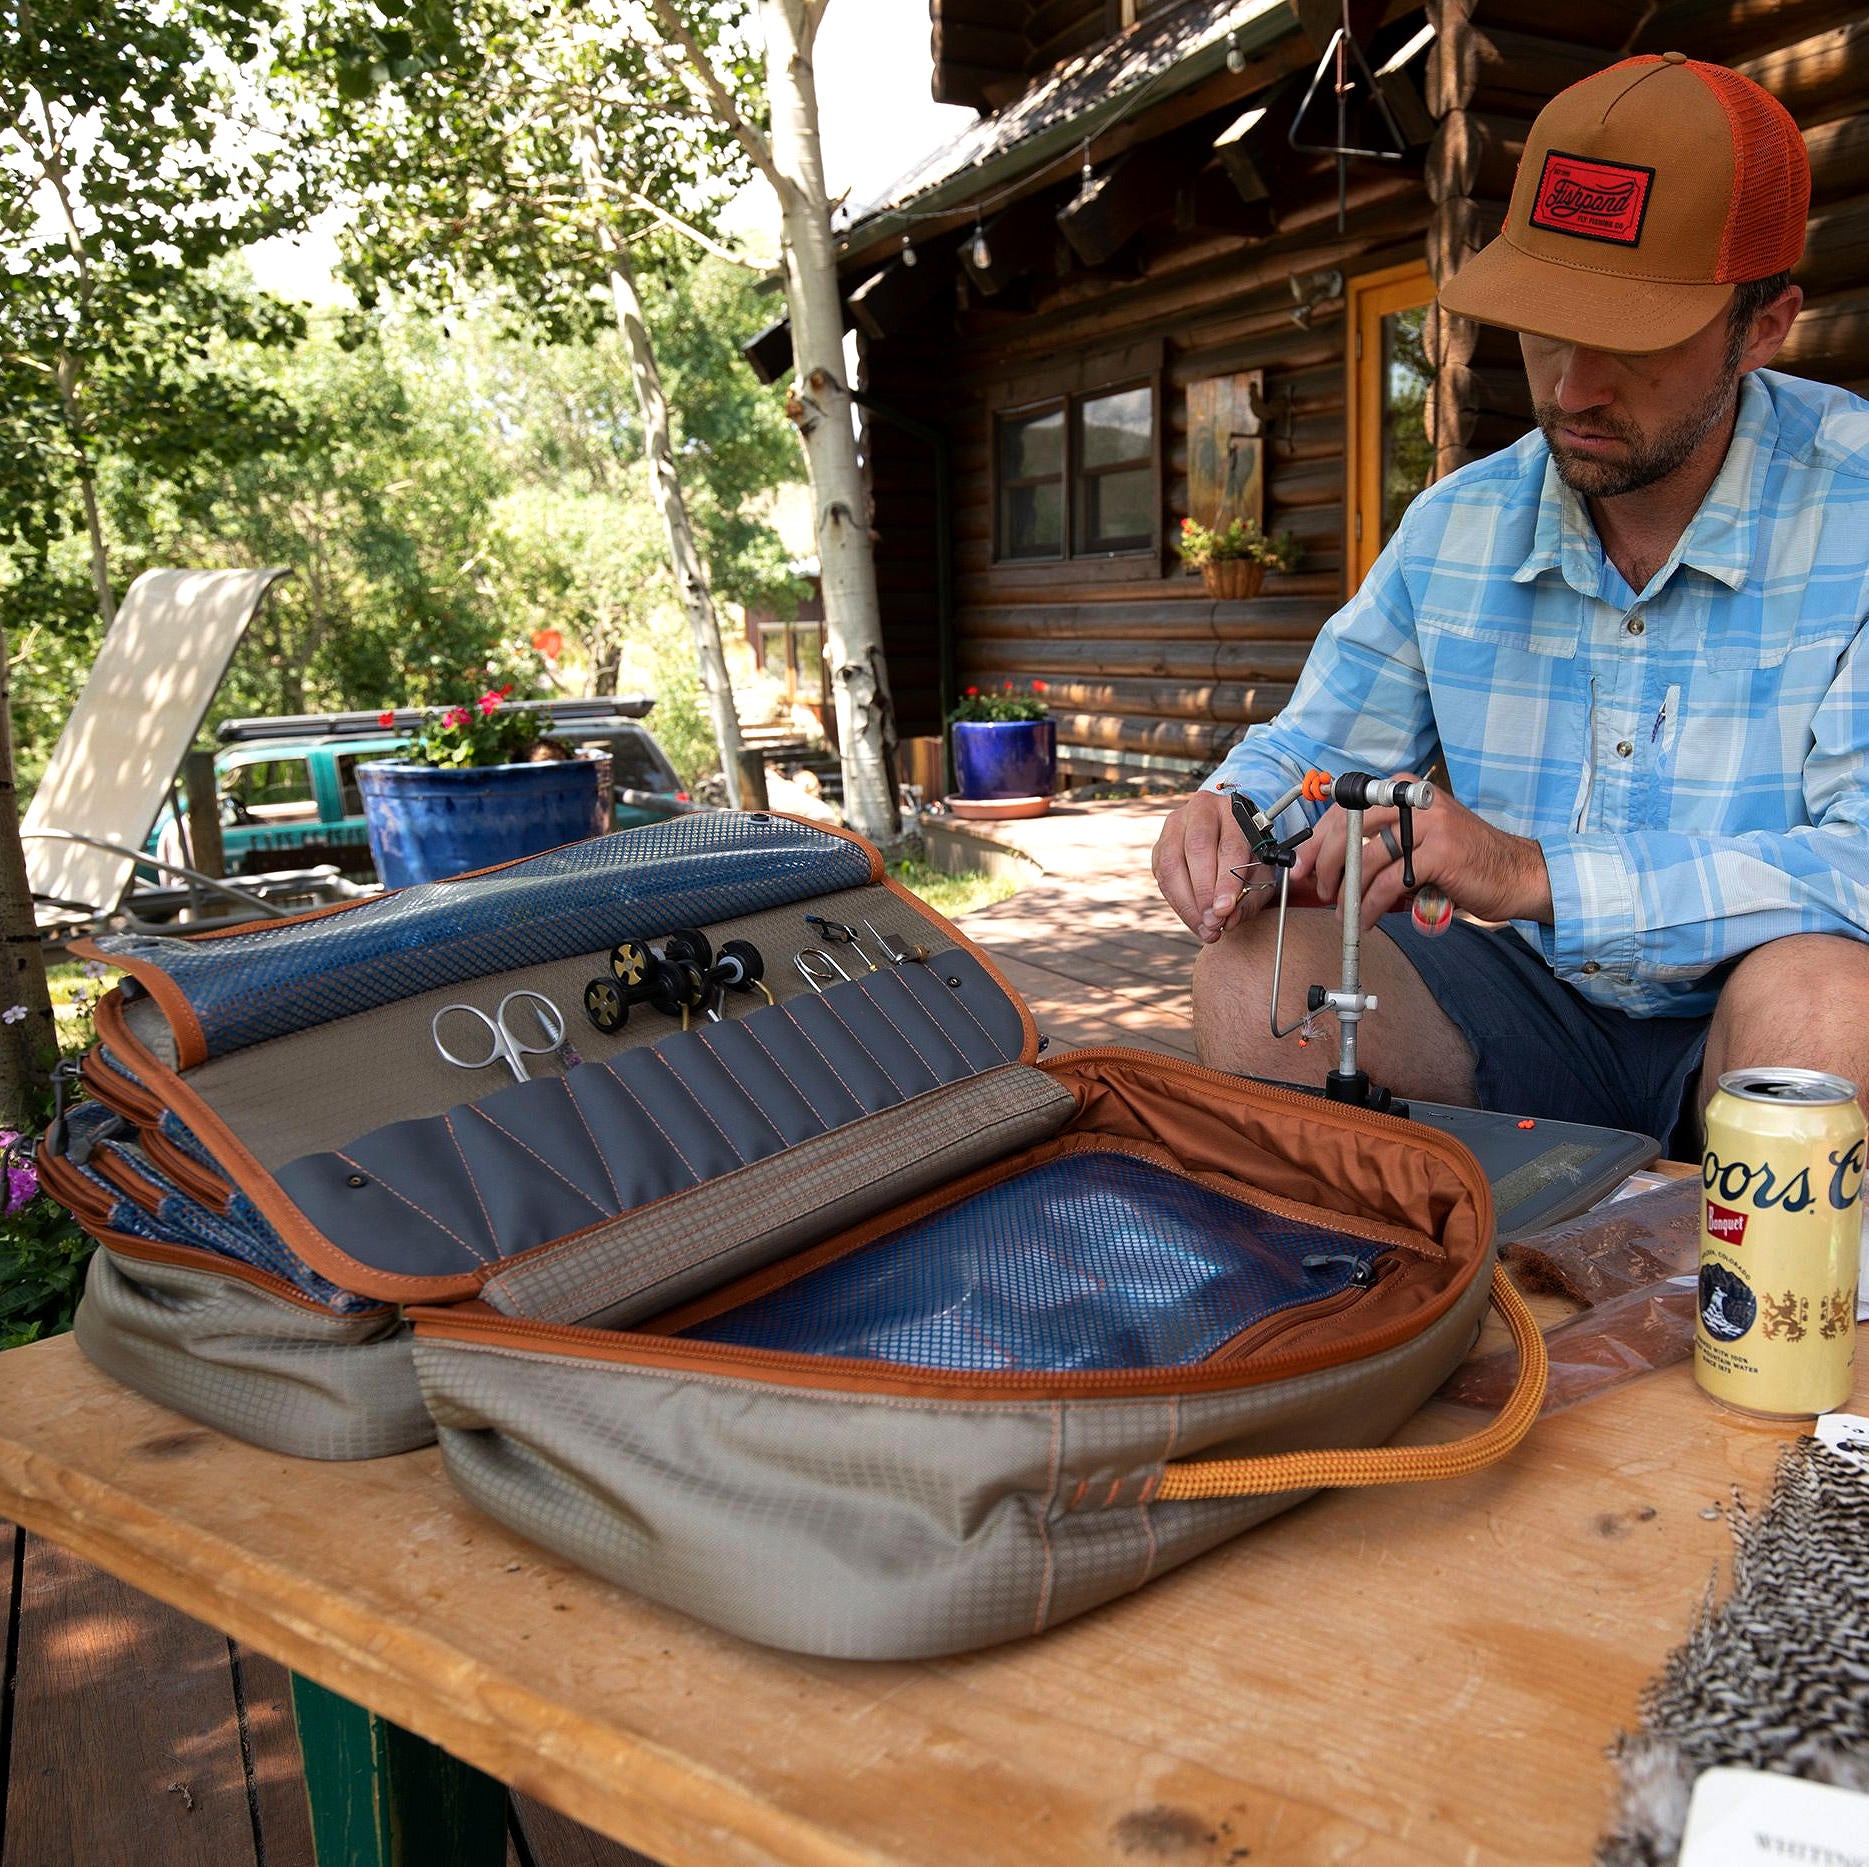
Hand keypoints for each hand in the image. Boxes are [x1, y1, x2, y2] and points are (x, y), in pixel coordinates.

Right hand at [1152, 790, 1265, 940]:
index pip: (1229, 845)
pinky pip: (1162, 875)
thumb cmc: (1249, 856)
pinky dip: (1177, 901)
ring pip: (1172, 862)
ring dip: (1186, 902)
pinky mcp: (1160, 844)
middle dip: (1203, 891)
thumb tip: (1229, 919)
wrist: (1231, 837)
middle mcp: (1202, 810)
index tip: (1226, 909)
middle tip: (1213, 922)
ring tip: (1204, 927)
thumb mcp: (1261, 874)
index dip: (1226, 880)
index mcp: (1235, 810)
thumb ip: (1249, 898)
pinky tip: (1193, 918)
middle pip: (1197, 847)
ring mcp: (1175, 824)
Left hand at [1297, 778, 1552, 930]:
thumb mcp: (1415, 838)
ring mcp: (1427, 822)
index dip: (1317, 839)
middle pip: (1347, 828)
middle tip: (1320, 891)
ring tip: (1345, 913)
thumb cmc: (1461, 860)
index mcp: (1401, 788)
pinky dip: (1371, 906)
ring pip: (1365, 859)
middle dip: (1325, 865)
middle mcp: (1411, 797)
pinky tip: (1368, 919)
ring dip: (1348, 893)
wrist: (1516, 872)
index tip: (1302, 865)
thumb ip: (1378, 842)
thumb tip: (1328, 864)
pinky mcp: (1439, 852)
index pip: (1344, 808)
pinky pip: (1388, 883)